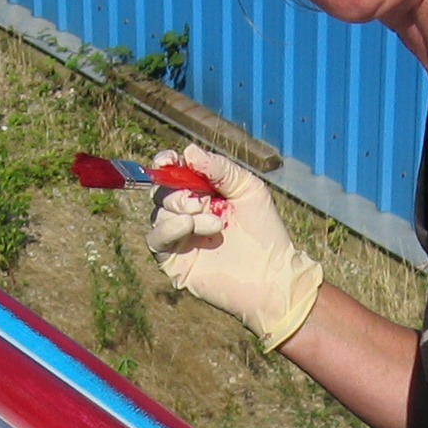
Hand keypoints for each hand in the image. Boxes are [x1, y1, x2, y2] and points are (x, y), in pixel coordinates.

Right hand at [146, 145, 322, 350]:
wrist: (271, 276)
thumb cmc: (265, 232)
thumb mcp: (247, 188)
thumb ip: (219, 168)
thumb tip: (187, 150)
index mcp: (203, 193)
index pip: (174, 172)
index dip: (166, 162)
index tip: (168, 160)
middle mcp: (187, 213)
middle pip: (161, 191)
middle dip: (177, 192)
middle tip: (199, 202)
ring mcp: (179, 237)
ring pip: (159, 213)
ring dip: (184, 213)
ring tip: (215, 225)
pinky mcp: (173, 260)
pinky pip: (155, 238)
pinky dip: (168, 228)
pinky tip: (187, 226)